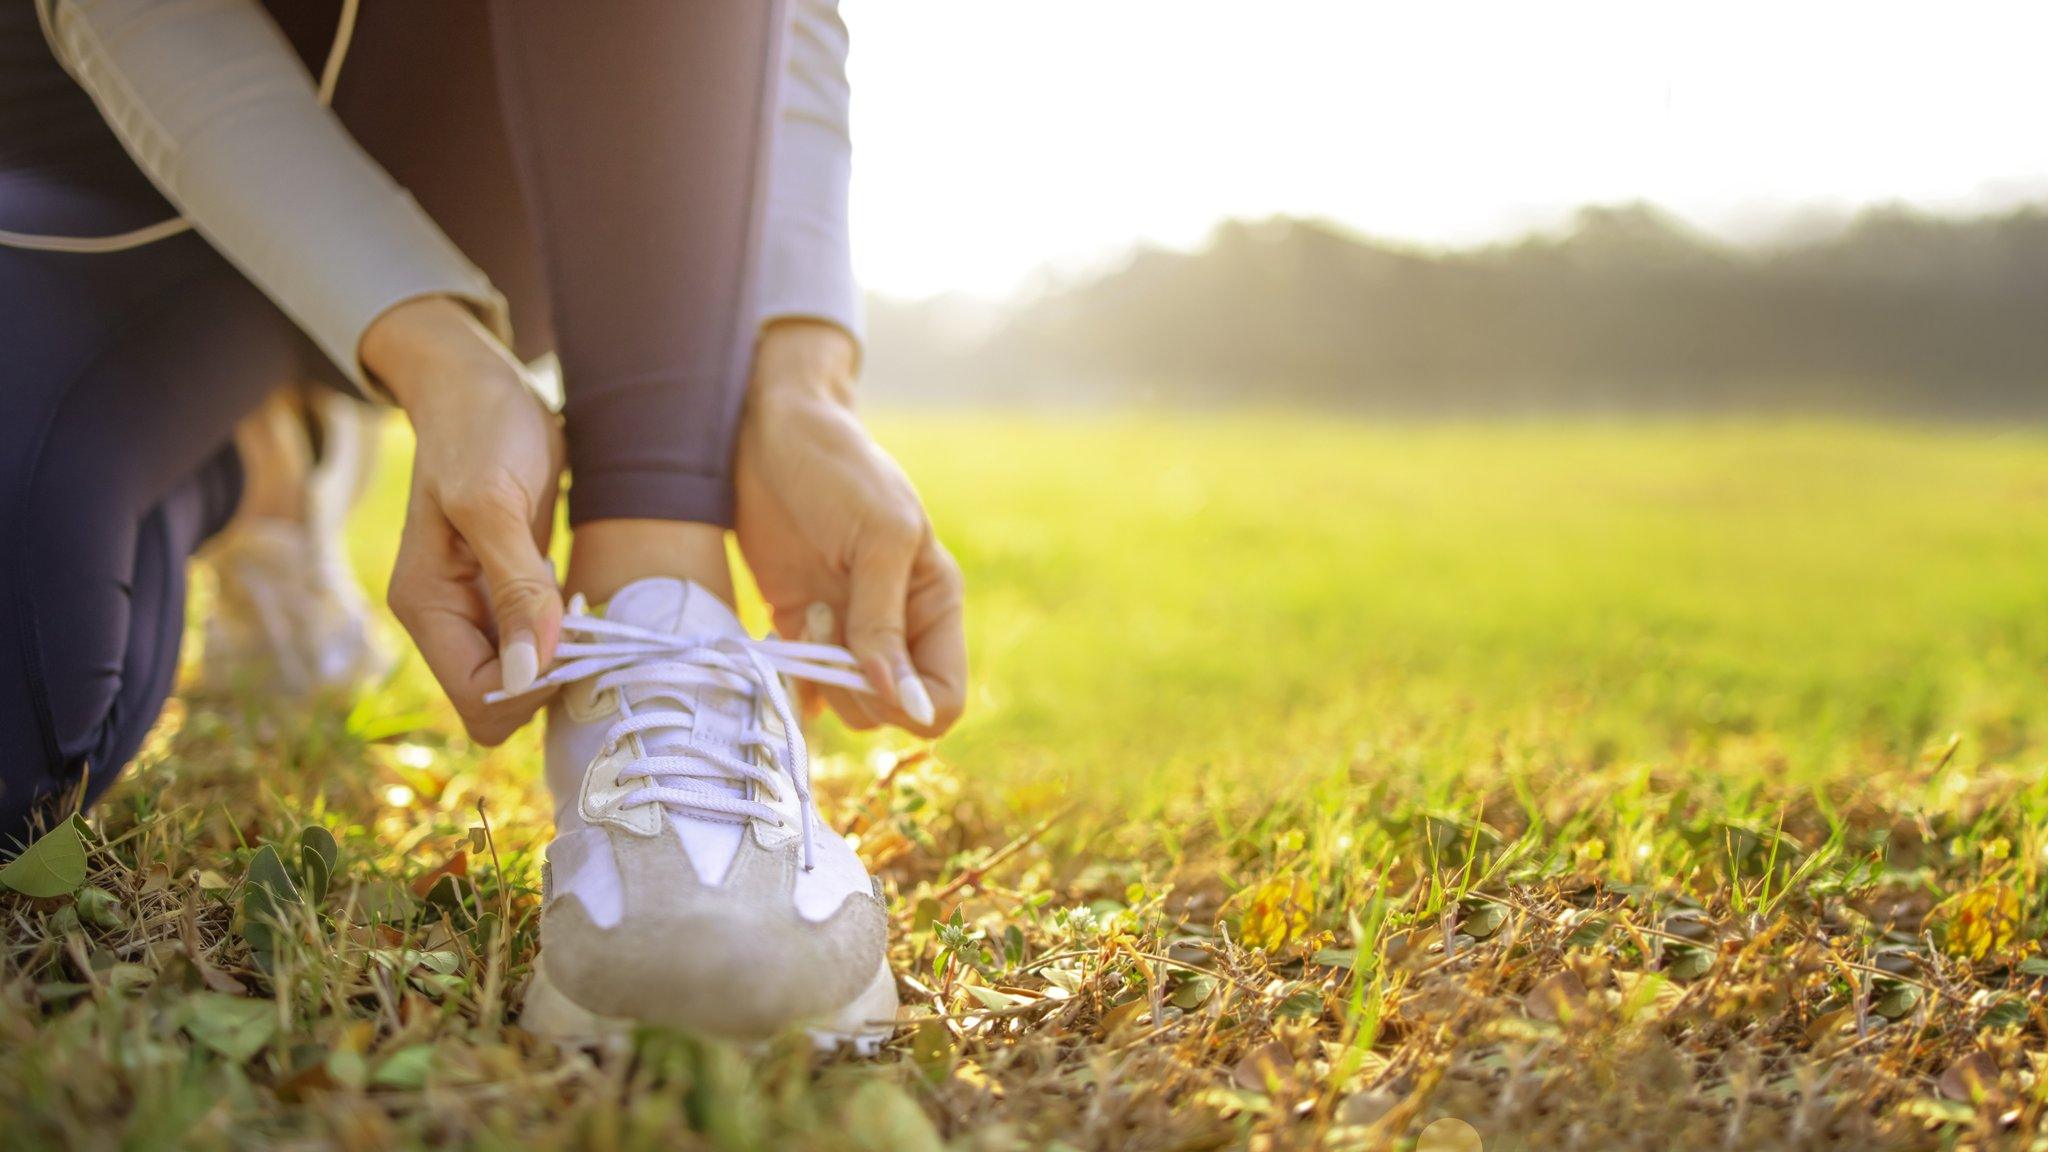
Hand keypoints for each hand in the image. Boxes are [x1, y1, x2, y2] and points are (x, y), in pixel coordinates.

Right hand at [362, 296, 564, 743]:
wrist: (480, 384)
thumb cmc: (481, 428)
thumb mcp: (495, 502)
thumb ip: (514, 588)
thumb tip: (529, 673)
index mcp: (425, 606)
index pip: (478, 698)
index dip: (533, 687)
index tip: (574, 640)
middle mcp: (445, 618)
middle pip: (500, 701)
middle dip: (549, 680)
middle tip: (587, 626)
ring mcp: (475, 609)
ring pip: (523, 680)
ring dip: (562, 661)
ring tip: (585, 610)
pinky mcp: (506, 594)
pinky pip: (538, 647)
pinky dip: (566, 638)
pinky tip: (581, 601)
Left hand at [735, 321, 965, 735]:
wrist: (772, 434)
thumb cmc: (839, 470)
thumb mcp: (876, 538)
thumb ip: (885, 624)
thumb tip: (905, 703)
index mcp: (935, 603)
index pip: (944, 699)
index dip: (910, 703)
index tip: (868, 666)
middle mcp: (898, 627)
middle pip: (893, 712)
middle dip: (857, 686)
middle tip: (826, 624)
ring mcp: (848, 630)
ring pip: (848, 708)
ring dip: (821, 674)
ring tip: (806, 614)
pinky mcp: (800, 627)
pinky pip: (806, 687)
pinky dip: (793, 683)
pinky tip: (781, 643)